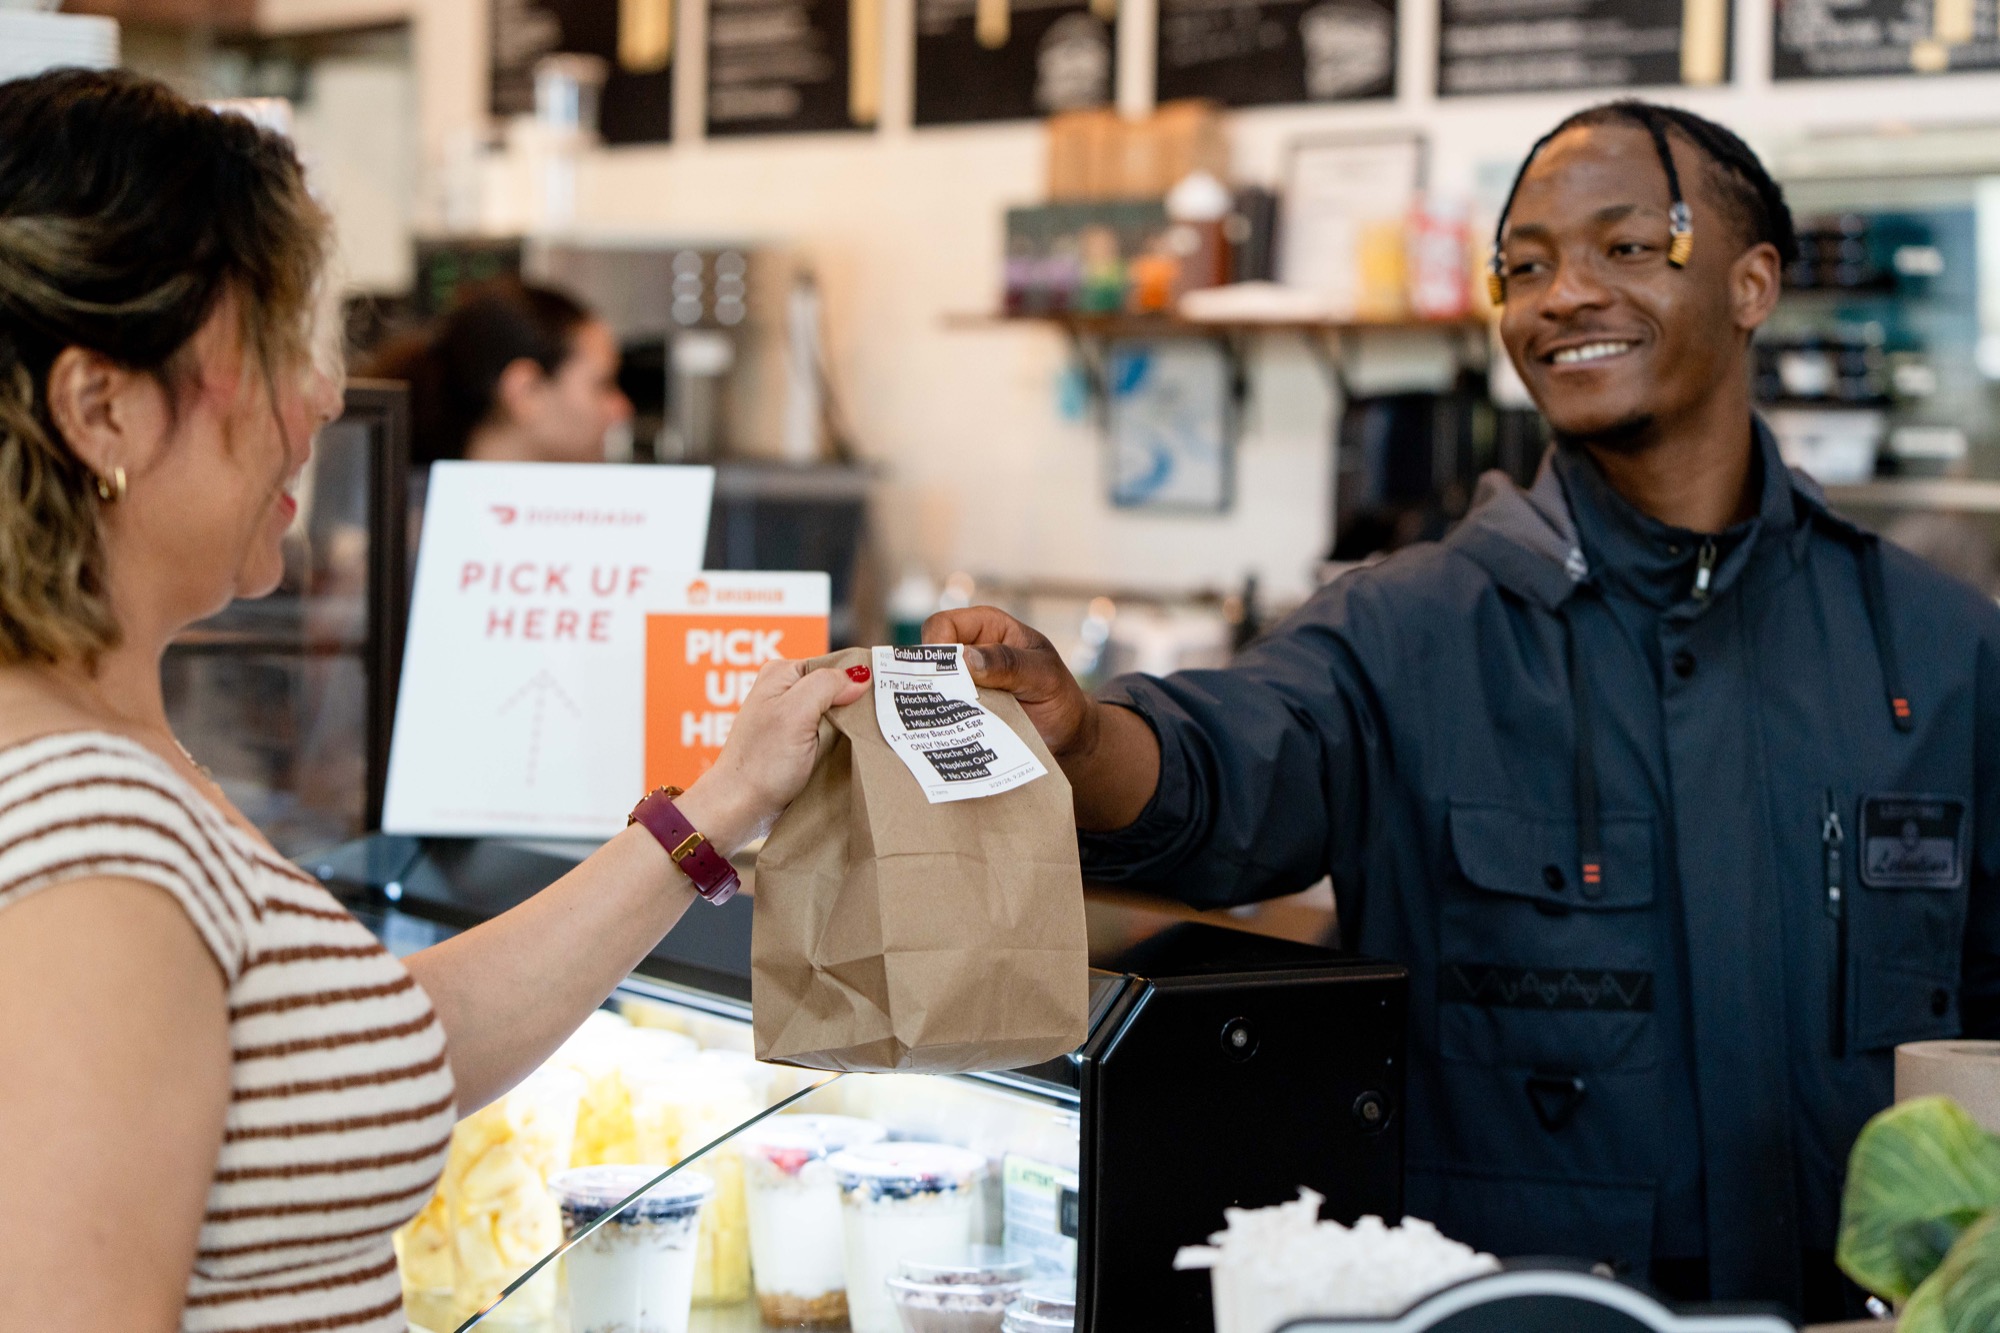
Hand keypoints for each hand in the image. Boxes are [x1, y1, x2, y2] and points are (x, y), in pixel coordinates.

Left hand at [677, 659, 869, 851]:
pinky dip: (842, 743)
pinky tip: (849, 752)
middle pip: (839, 690)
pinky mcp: (798, 743)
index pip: (836, 666)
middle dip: (855, 707)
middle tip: (874, 726)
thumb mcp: (794, 713)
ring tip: (861, 742)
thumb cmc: (761, 762)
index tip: (880, 701)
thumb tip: (860, 677)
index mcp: (783, 673)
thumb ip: (826, 685)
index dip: (858, 682)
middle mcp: (787, 691)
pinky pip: (830, 735)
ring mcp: (792, 718)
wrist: (740, 806)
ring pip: (838, 714)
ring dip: (850, 728)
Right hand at [921, 606, 1097, 760]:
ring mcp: (964, 685)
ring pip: (930, 691)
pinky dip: (942, 726)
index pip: (943, 626)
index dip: (937, 648)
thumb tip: (965, 659)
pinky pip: (941, 716)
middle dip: (932, 683)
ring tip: (947, 727)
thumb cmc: (1060, 695)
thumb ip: (1009, 663)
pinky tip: (948, 738)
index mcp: (987, 628)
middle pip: (928, 660)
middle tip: (944, 707)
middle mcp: (969, 653)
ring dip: (936, 708)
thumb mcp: (1043, 675)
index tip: (945, 677)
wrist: (1068, 735)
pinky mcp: (963, 713)